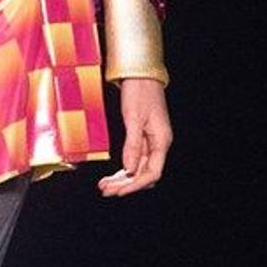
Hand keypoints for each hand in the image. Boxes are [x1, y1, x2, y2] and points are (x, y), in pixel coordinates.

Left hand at [97, 77, 171, 198]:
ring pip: (137, 168)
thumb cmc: (140, 92)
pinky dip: (122, 168)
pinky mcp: (142, 137)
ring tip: (104, 186)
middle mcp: (158, 144)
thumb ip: (133, 144)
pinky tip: (111, 175)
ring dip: (122, 179)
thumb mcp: (134, 118)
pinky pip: (133, 159)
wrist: (140, 74)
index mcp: (161, 141)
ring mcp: (150, 142)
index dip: (135, 185)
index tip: (119, 192)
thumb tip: (129, 169)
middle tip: (105, 190)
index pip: (151, 172)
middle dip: (125, 185)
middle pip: (143, 173)